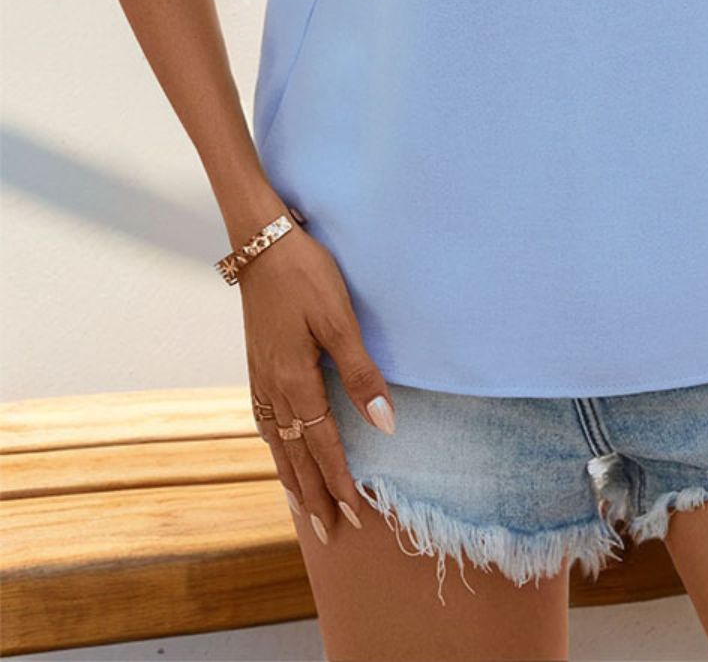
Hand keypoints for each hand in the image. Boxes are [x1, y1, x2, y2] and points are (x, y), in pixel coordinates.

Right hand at [238, 221, 395, 544]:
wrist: (260, 241)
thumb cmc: (306, 275)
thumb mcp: (340, 320)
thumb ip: (361, 374)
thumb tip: (384, 424)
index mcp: (294, 380)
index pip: (322, 445)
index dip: (340, 481)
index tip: (355, 514)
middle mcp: (272, 387)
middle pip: (295, 454)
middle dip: (315, 494)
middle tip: (330, 534)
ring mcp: (259, 376)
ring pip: (275, 442)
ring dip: (292, 477)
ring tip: (304, 508)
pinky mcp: (256, 362)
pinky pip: (263, 420)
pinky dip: (274, 446)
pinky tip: (278, 450)